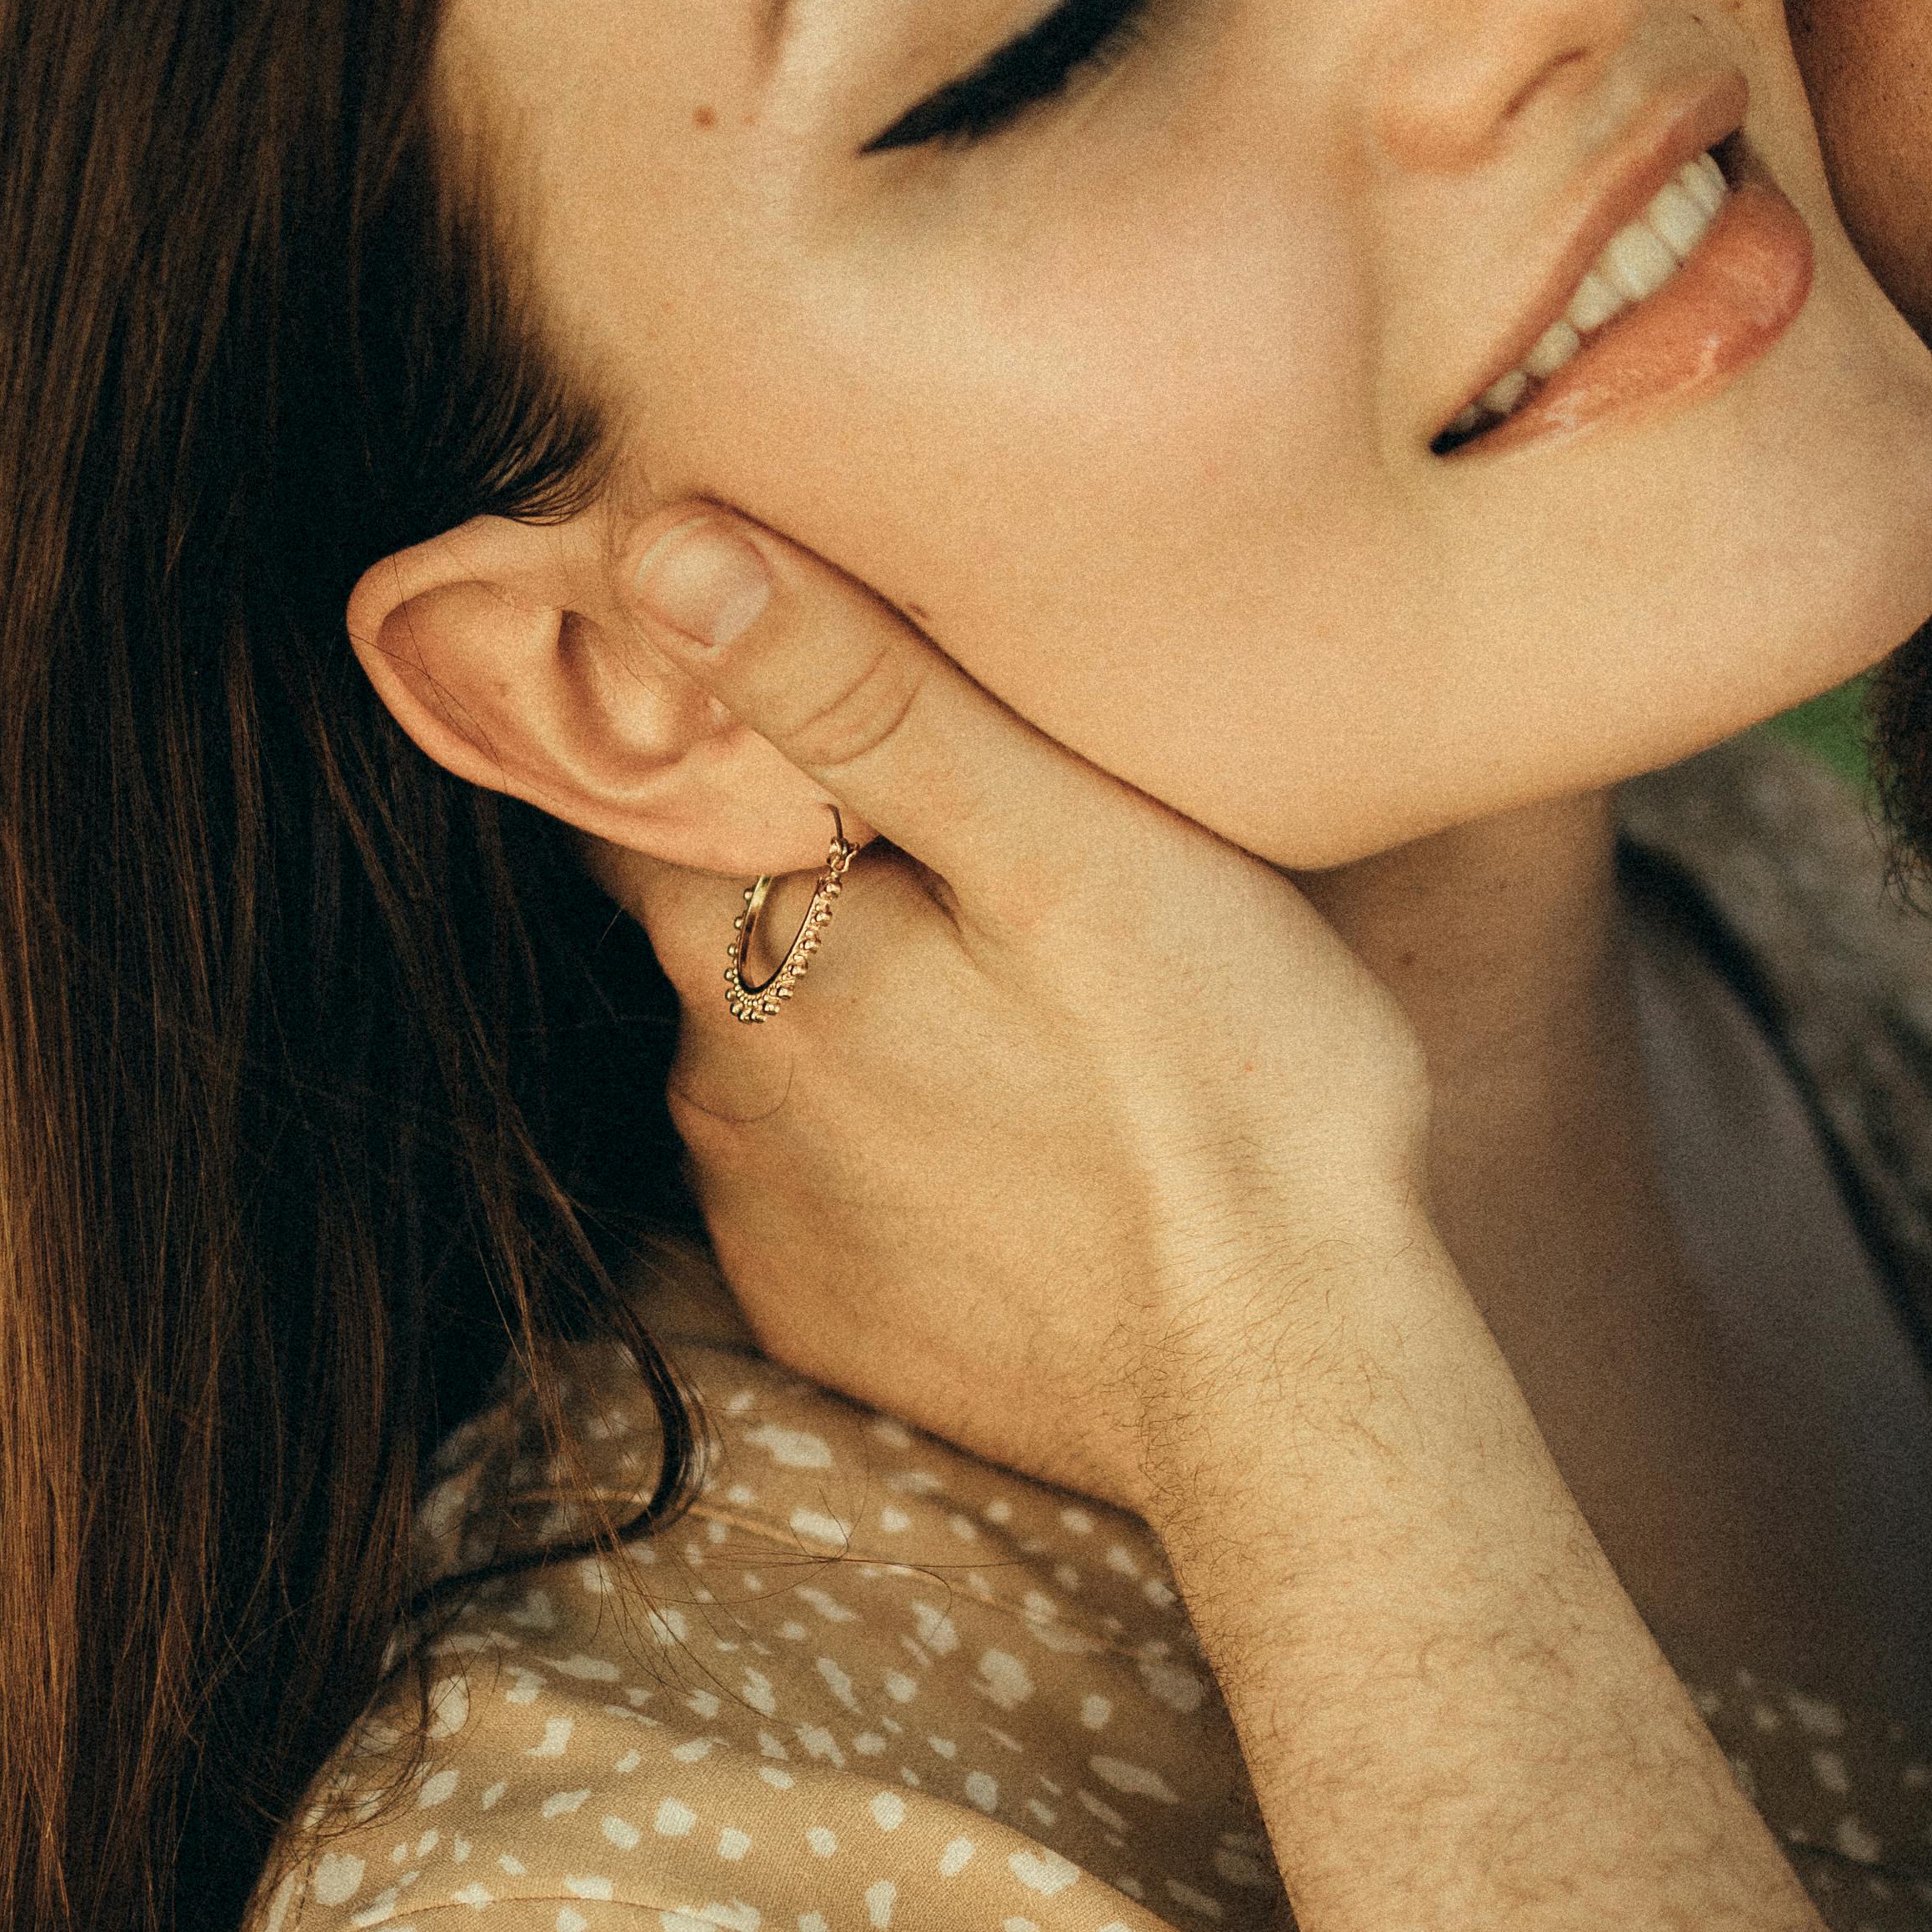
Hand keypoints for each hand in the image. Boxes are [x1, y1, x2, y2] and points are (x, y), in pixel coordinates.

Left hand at [613, 515, 1431, 1507]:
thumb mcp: (1060, 842)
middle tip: (950, 835)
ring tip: (1001, 990)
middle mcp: (718, 1096)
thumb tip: (654, 543)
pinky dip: (883, 1141)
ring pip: (767, 1054)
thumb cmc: (1221, 1087)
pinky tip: (1005, 1128)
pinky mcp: (834, 1321)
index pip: (637, 796)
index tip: (796, 685)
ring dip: (845, 1009)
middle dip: (791, 868)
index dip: (703, 724)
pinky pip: (821, 1187)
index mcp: (753, 958)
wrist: (1294, 1388)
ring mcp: (769, 1224)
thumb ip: (858, 688)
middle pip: (710, 926)